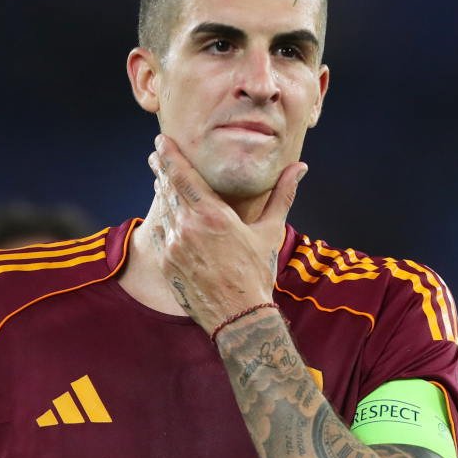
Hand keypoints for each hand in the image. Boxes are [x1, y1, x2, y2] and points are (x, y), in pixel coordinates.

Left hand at [146, 135, 306, 333]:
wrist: (238, 317)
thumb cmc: (257, 273)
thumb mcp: (271, 232)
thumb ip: (282, 195)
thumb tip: (300, 168)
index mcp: (212, 215)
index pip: (182, 175)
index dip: (169, 155)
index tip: (161, 140)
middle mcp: (188, 228)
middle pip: (166, 188)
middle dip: (161, 168)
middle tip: (157, 154)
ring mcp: (173, 247)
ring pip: (162, 210)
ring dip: (161, 192)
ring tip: (161, 180)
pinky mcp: (165, 264)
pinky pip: (158, 233)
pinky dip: (161, 219)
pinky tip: (164, 215)